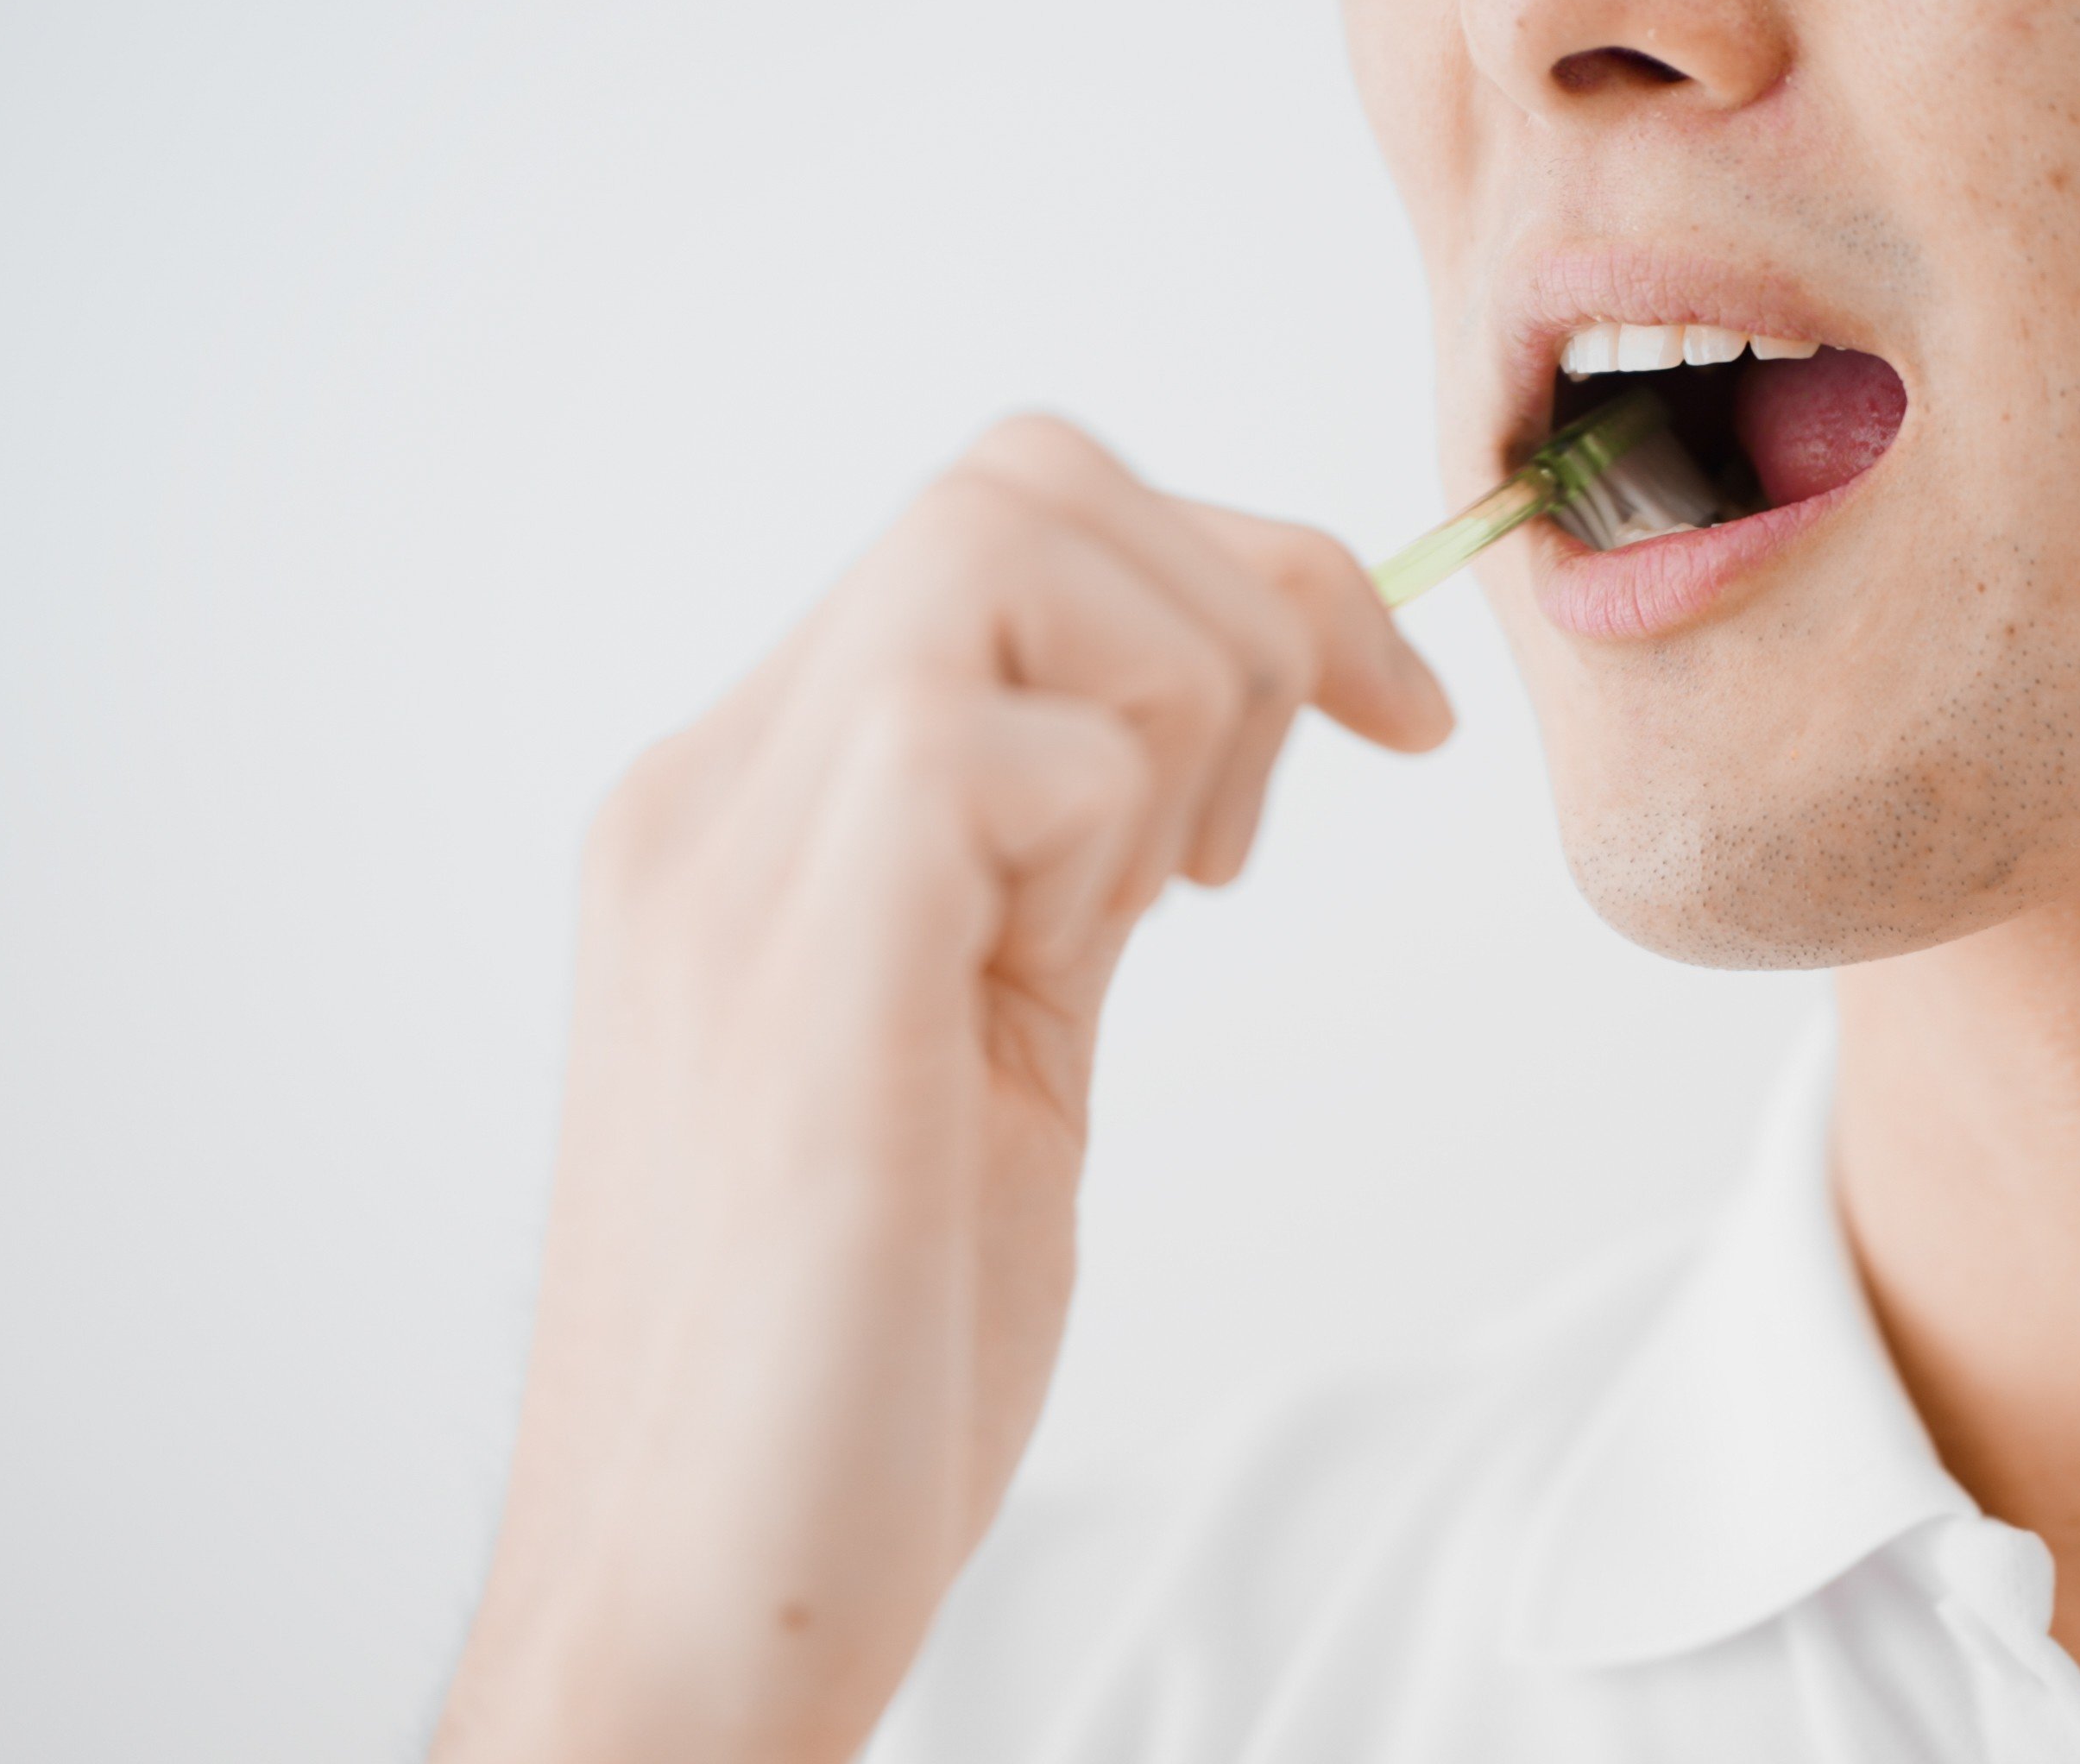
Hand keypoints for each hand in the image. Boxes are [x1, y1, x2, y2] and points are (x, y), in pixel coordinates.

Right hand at [432, 417, 1451, 1762]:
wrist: (693, 1598)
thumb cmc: (852, 1350)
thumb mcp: (984, 1039)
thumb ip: (1044, 866)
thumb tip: (1179, 739)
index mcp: (757, 804)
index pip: (1008, 514)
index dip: (1240, 569)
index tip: (1386, 711)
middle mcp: (719, 800)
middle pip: (1020, 480)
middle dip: (1229, 616)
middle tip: (1249, 844)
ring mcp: (739, 879)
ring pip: (1001, 553)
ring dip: (1174, 705)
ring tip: (1156, 905)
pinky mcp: (803, 993)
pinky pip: (983, 752)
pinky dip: (1108, 829)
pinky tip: (1094, 960)